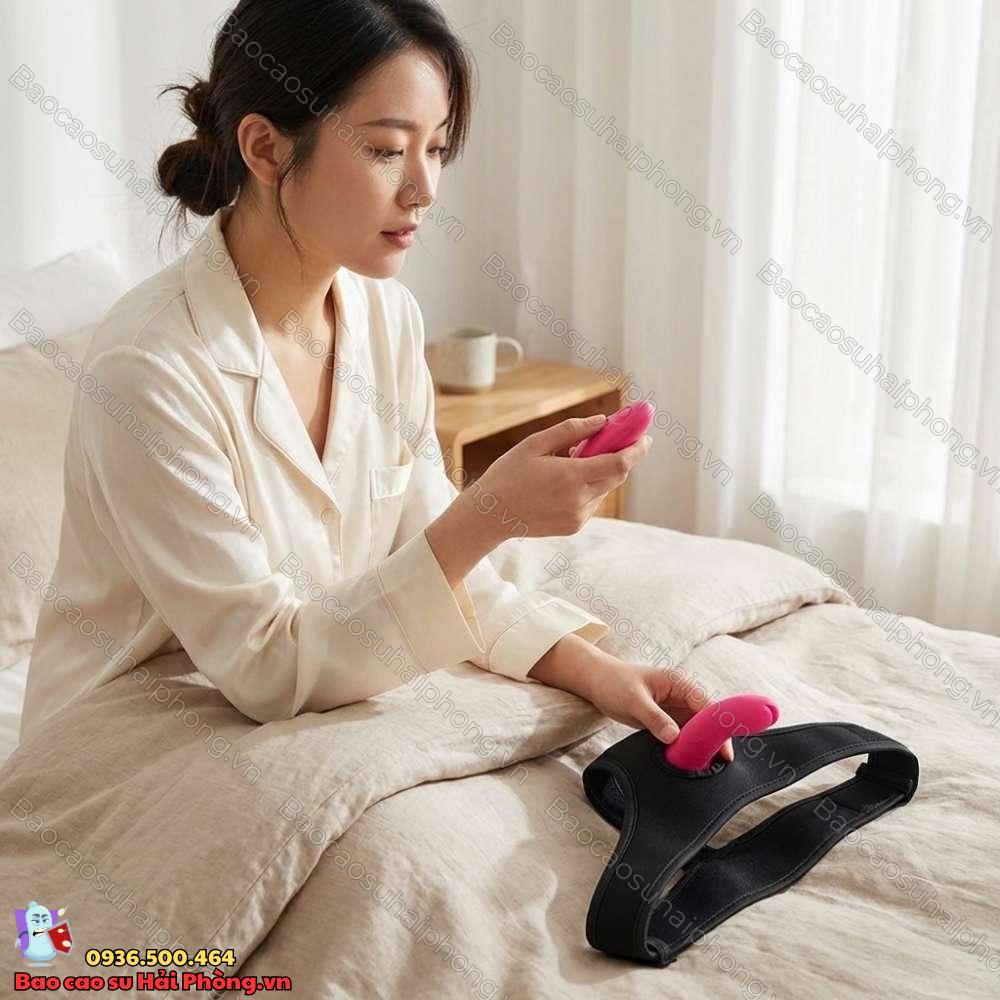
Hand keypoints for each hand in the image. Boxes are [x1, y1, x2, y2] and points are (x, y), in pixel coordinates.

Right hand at [472, 414, 652, 538]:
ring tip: (576, 459)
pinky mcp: (574, 527)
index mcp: (570, 476)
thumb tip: (602, 421)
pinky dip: (589, 487)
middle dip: (623, 457)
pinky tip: (567, 480)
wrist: (490, 516)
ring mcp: (577, 516)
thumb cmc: (508, 474)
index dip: (636, 449)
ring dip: (602, 471)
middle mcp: (578, 500)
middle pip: (617, 476)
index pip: (619, 463)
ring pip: (605, 489)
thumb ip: (571, 430)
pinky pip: (592, 501)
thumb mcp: (535, 444)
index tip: (644, 437)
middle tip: (619, 440)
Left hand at [583, 658, 734, 761]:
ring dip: (699, 746)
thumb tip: (674, 737)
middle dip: (713, 741)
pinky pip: (683, 735)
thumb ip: (654, 718)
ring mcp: (675, 708)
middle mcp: (682, 695)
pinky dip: (686, 747)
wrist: (597, 682)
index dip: (717, 729)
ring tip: (704, 767)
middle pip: (706, 721)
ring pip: (696, 730)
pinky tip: (687, 762)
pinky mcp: (667, 720)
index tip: (723, 751)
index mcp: (680, 683)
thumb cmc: (614, 683)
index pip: (707, 707)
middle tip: (718, 765)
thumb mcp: (633, 700)